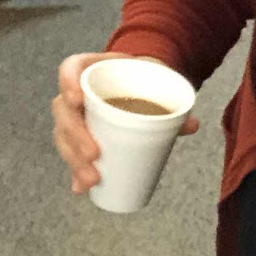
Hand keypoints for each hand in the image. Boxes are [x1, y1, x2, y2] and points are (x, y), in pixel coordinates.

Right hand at [52, 51, 198, 194]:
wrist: (144, 83)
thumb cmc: (146, 79)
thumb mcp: (158, 81)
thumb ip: (173, 101)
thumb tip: (191, 125)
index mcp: (93, 69)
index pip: (70, 68)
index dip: (68, 81)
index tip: (78, 99)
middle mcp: (77, 91)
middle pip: (63, 110)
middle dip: (75, 135)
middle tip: (94, 155)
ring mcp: (76, 114)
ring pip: (63, 136)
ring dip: (74, 161)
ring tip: (93, 179)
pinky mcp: (80, 136)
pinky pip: (72, 154)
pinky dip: (76, 173)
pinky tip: (81, 188)